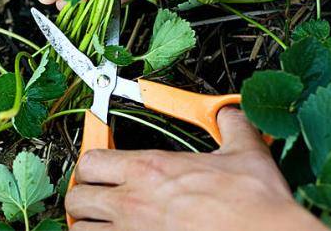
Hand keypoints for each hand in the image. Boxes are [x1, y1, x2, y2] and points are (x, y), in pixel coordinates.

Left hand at [65, 108, 327, 230]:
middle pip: (76, 197)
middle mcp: (132, 203)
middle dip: (83, 195)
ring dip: (87, 225)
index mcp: (150, 170)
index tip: (101, 168)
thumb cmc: (254, 206)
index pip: (91, 160)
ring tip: (102, 223)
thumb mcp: (245, 153)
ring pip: (79, 229)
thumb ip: (230, 125)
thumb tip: (229, 112)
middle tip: (96, 198)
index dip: (92, 164)